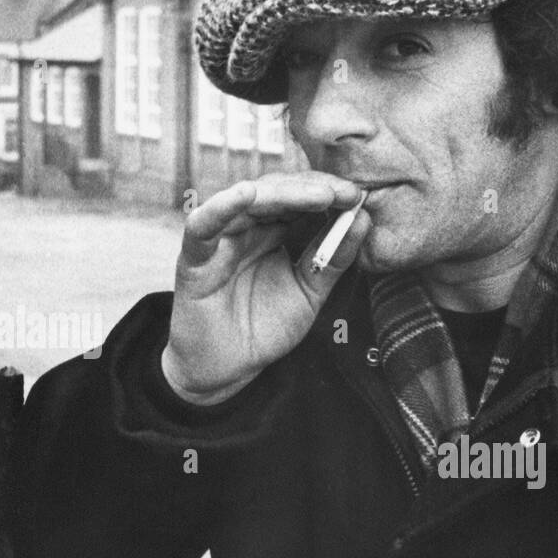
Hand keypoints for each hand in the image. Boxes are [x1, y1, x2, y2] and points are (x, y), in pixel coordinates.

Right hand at [162, 173, 371, 403]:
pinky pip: (202, 226)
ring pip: (247, 202)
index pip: (300, 198)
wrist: (227, 368)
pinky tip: (244, 195)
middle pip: (277, 191)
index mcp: (273, 231)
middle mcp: (246, 227)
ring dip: (283, 194)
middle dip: (314, 189)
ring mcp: (220, 239)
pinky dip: (220, 208)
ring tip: (320, 195)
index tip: (359, 196)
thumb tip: (363, 219)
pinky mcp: (194, 257)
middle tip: (347, 192)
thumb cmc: (264, 327)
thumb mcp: (310, 292)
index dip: (329, 193)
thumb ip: (333, 259)